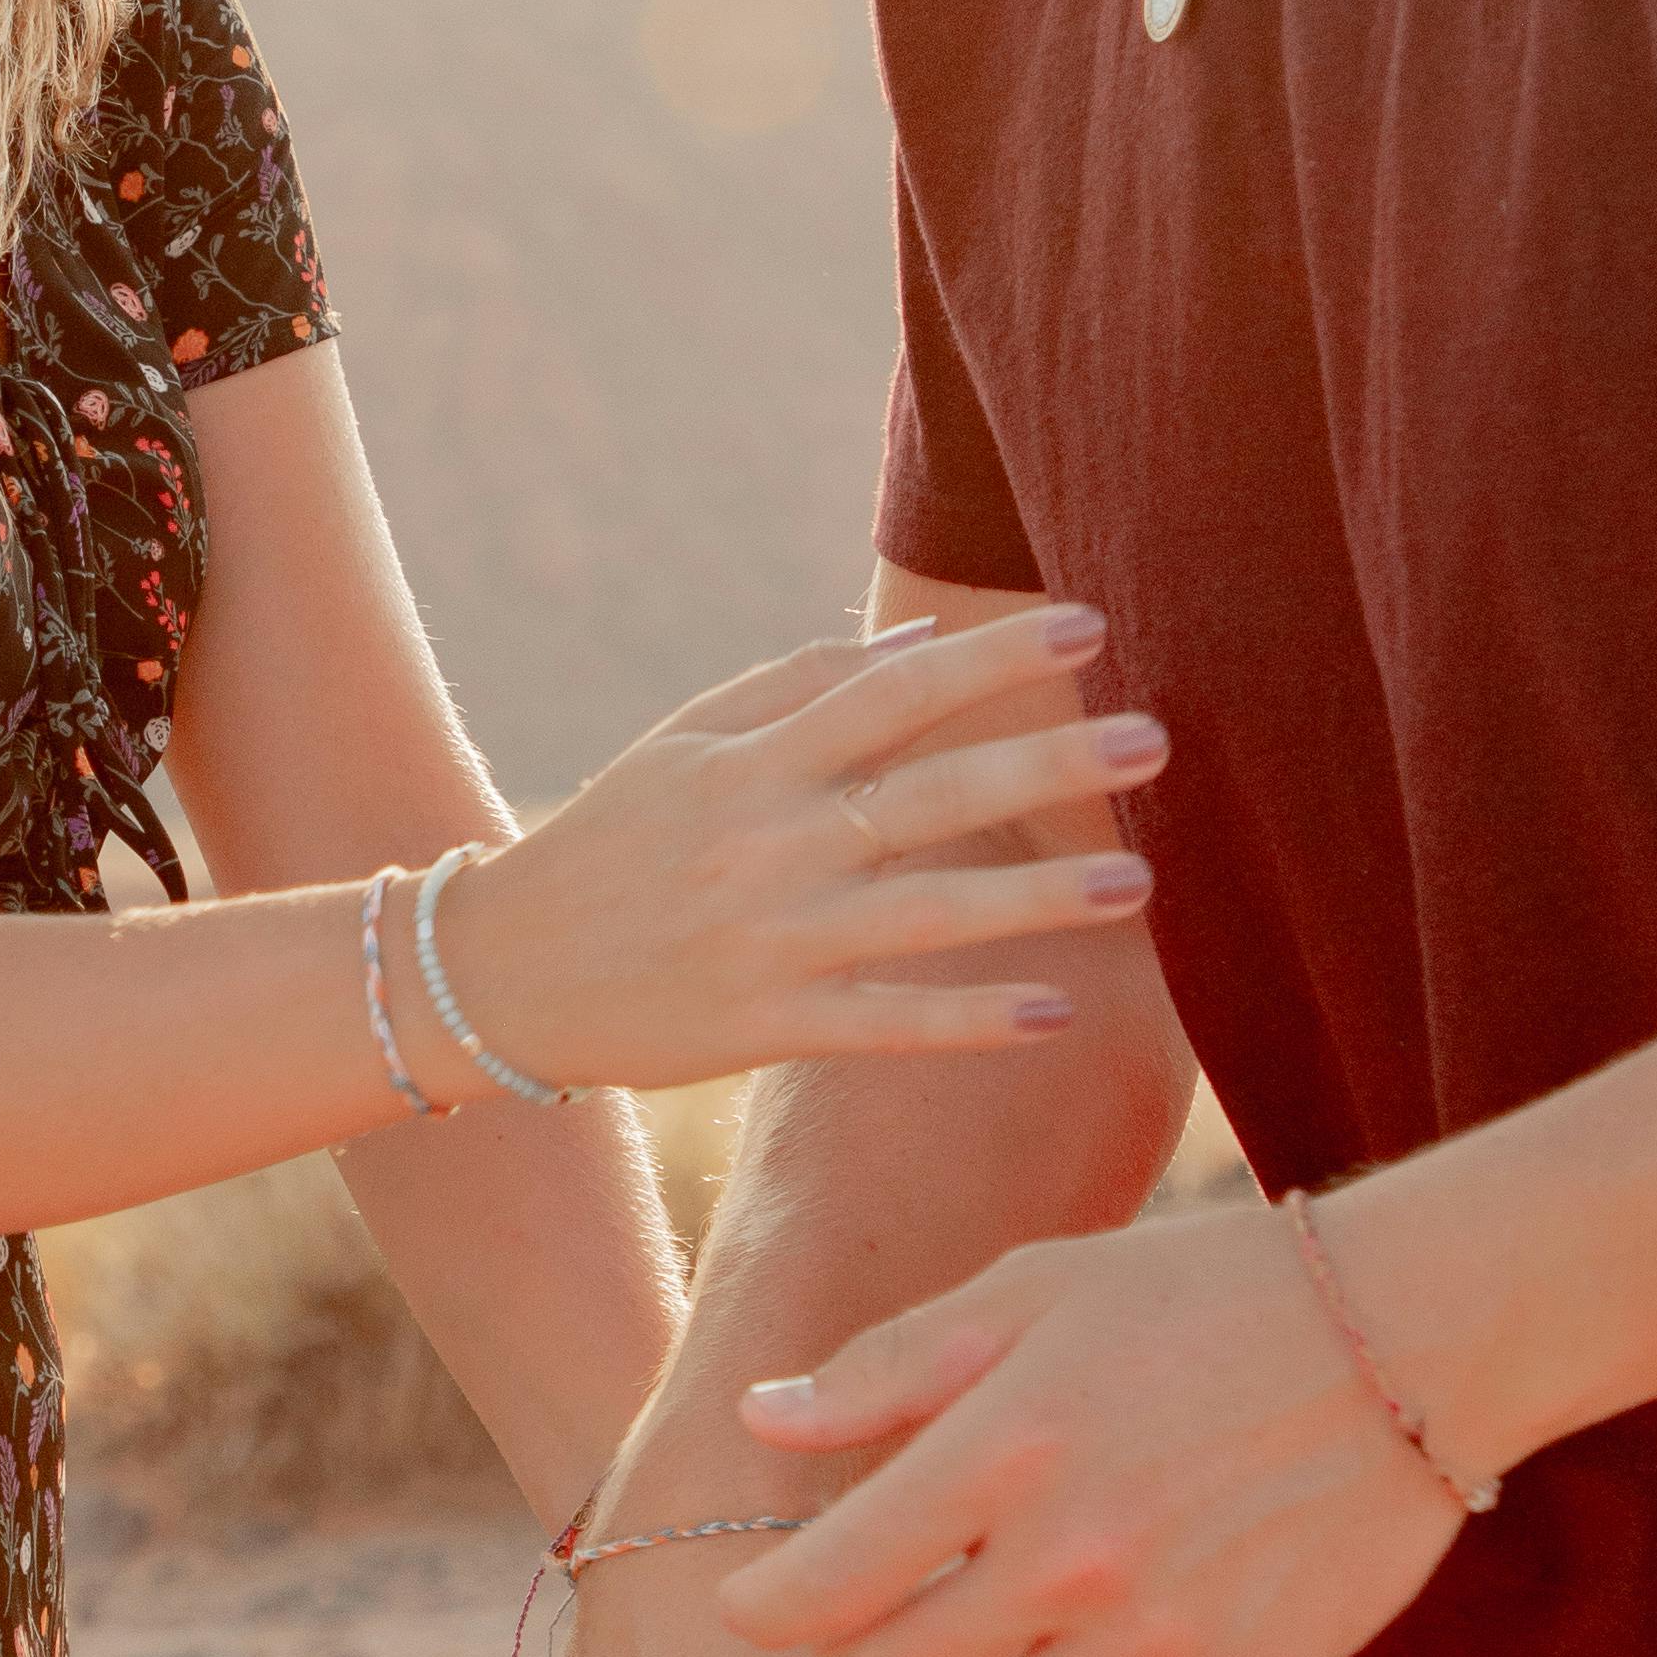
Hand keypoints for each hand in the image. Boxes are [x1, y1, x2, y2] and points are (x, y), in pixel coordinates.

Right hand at [438, 610, 1163, 1102]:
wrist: (501, 972)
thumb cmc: (611, 841)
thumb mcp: (684, 744)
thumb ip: (793, 687)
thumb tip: (922, 645)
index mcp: (750, 760)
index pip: (892, 689)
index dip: (994, 658)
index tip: (1090, 628)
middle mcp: (766, 844)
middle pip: (928, 796)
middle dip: (1046, 765)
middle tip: (1155, 738)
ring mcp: (769, 941)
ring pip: (925, 915)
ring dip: (1037, 902)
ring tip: (1140, 883)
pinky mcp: (765, 1028)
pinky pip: (886, 1025)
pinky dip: (967, 1020)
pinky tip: (1055, 1013)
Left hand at [721, 1199, 1469, 1656]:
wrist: (1411, 1335)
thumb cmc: (1202, 1296)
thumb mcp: (1036, 1288)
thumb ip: (889, 1367)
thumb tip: (760, 1422)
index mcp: (1004, 1446)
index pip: (826, 1584)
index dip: (765, 1609)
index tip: (757, 1605)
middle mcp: (1072, 1557)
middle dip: (858, 1656)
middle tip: (876, 1619)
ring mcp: (1161, 1636)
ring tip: (1001, 1628)